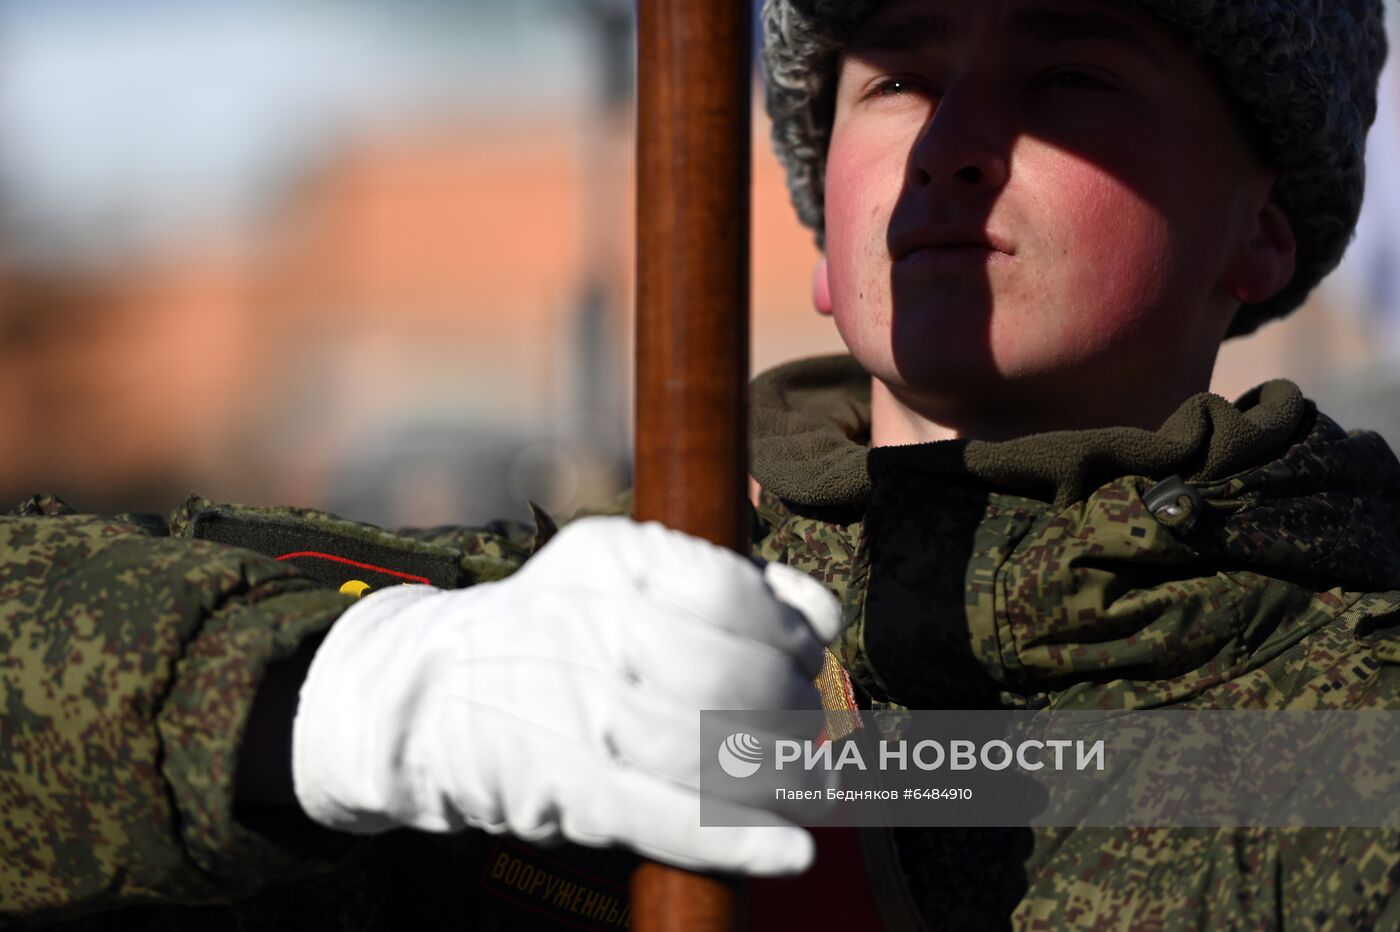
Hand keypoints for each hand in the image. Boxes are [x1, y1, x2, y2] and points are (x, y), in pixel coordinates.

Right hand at [291, 516, 841, 875]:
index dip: (789, 632)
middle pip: (728, 677)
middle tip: (806, 721)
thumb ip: (718, 582)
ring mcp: (569, 706)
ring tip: (812, 784)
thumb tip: (815, 614)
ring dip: (780, 776)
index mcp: (609, 558)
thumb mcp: (618, 575)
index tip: (807, 653)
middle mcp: (585, 624)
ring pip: (705, 751)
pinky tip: (789, 850)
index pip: (732, 594)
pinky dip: (736, 840)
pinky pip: (663, 817)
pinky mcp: (561, 786)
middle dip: (792, 707)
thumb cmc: (554, 631)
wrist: (427, 690)